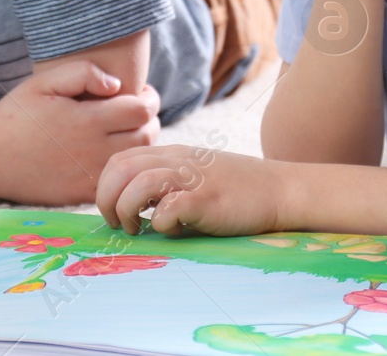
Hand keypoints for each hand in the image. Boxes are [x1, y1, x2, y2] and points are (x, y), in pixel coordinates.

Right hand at [0, 61, 160, 204]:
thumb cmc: (17, 115)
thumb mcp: (44, 82)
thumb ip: (83, 73)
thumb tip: (117, 84)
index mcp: (87, 120)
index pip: (142, 110)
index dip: (147, 98)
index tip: (140, 94)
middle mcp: (94, 151)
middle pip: (147, 136)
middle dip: (148, 120)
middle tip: (135, 112)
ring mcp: (90, 175)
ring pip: (137, 161)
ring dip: (139, 144)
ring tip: (126, 131)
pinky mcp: (84, 194)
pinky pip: (120, 182)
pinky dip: (125, 169)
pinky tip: (113, 155)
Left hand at [96, 144, 286, 236]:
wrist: (280, 191)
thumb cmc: (237, 191)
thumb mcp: (196, 175)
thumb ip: (167, 182)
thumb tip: (132, 207)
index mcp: (173, 155)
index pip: (121, 160)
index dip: (106, 186)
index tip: (113, 210)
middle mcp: (179, 161)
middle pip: (121, 169)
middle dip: (106, 199)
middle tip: (117, 223)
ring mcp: (193, 179)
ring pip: (139, 184)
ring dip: (127, 210)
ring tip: (135, 229)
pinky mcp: (207, 200)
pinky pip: (169, 209)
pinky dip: (161, 224)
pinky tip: (173, 231)